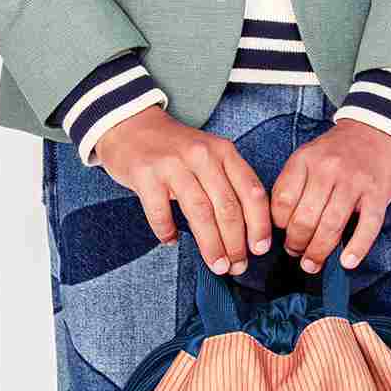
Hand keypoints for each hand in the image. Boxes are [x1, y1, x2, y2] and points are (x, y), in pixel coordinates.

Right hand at [95, 110, 273, 276]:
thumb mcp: (210, 154)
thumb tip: (247, 230)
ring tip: (216, 265)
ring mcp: (172, 164)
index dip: (259, 224)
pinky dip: (167, 231)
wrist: (131, 125)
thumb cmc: (175, 148)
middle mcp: (201, 155)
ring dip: (211, 245)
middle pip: (227, 207)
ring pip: (199, 212)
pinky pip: (160, 212)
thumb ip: (229, 182)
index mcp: (224, 151)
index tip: (260, 249)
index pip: (251, 192)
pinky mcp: (145, 174)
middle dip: (235, 243)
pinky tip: (171, 241)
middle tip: (237, 266)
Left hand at [272, 120, 390, 271]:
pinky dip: (357, 248)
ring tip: (313, 263)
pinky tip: (347, 262)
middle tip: (297, 254)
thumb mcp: (310, 156)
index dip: (279, 225)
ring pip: (331, 226)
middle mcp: (328, 169)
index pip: (283, 201)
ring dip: (319, 251)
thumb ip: (296, 184)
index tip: (283, 235)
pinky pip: (367, 226)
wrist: (380, 130)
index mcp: (305, 160)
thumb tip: (282, 225)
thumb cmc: (341, 150)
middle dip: (297, 244)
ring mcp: (354, 181)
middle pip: (304, 218)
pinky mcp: (378, 193)